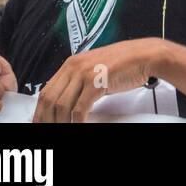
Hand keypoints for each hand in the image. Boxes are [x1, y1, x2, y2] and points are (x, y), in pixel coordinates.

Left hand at [33, 38, 165, 122]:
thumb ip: (80, 80)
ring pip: (62, 106)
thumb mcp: (96, 68)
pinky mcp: (96, 82)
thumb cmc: (125, 63)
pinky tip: (79, 125)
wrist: (146, 55)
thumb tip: (68, 101)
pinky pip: (80, 109)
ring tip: (63, 130)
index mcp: (72, 63)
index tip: (40, 122)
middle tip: (47, 130)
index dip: (40, 110)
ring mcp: (85, 73)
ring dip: (61, 123)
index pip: (46, 90)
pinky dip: (77, 122)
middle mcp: (75, 66)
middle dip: (46, 119)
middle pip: (49, 99)